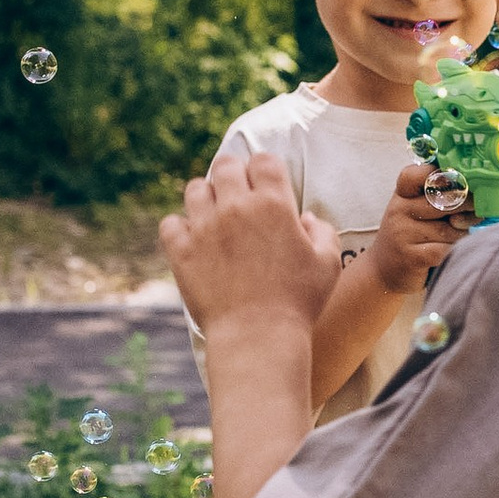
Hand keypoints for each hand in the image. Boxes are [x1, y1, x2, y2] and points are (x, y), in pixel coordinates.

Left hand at [163, 151, 342, 339]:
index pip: (263, 160)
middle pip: (225, 165)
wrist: (258, 337)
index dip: (264, 168)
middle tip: (237, 193)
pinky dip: (179, 228)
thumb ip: (322, 231)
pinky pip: (170, 223)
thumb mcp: (328, 264)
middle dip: (232, 174)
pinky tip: (192, 240)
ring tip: (213, 215)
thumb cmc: (299, 302)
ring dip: (205, 197)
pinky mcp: (182, 251)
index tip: (265, 183)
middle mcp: (236, 207)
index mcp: (274, 204)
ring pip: (195, 189)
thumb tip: (305, 217)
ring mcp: (205, 228)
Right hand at [365, 161, 465, 296]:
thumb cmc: (409, 235)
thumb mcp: (415, 209)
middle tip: (477, 211)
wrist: (383, 272)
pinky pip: (446, 249)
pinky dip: (455, 251)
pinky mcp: (411, 257)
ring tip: (461, 235)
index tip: (460, 183)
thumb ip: (438, 195)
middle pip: (444, 201)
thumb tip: (476, 190)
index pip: (417, 174)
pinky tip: (452, 252)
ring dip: (463, 233)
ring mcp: (402, 234)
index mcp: (402, 194)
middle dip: (468, 205)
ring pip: (450, 228)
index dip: (442, 175)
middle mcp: (399, 210)